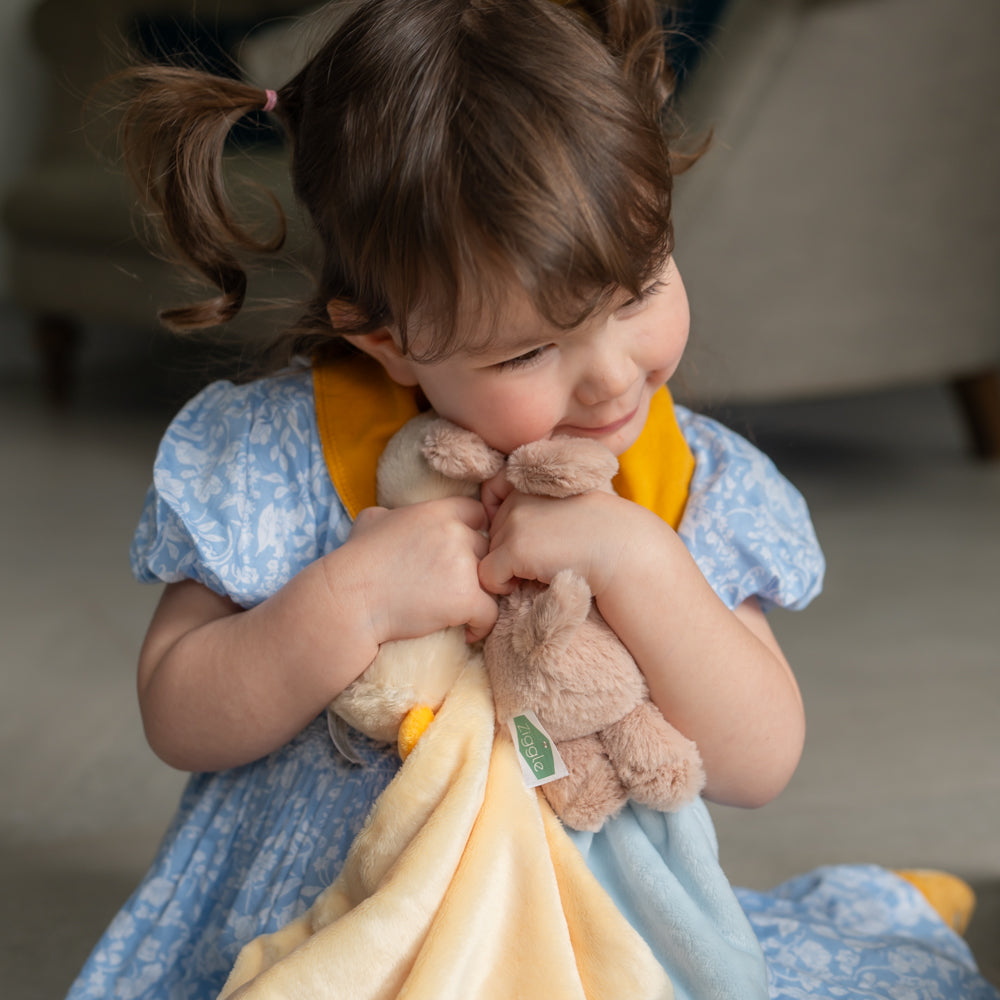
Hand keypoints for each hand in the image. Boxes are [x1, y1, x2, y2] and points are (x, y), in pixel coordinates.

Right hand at [339, 496, 498, 642]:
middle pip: (488, 548)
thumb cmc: (355, 561)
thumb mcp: (371, 521)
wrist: (351, 600)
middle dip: (480, 566)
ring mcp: (463, 566)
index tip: (467, 551)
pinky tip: (467, 631)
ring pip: (492, 581)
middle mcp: (455, 534)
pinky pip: (490, 613)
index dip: (475, 532)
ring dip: (484, 595)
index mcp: (436, 512)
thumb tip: (392, 516)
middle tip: (466, 586)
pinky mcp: (466, 599)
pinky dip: (482, 625)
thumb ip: (393, 514)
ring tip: (468, 611)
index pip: (477, 513)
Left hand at [478, 488, 657, 598]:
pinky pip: (488, 576)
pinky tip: (532, 583)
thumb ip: (535, 504)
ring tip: (542, 568)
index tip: (525, 534)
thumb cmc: (601, 535)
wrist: (624, 551)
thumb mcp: (567, 504)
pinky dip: (503, 586)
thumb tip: (495, 520)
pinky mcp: (515, 549)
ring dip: (508, 567)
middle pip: (490, 531)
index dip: (500, 517)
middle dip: (507, 547)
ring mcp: (515, 522)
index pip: (490, 494)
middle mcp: (517, 497)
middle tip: (541, 558)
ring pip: (488, 554)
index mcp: (530, 480)